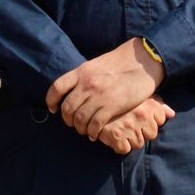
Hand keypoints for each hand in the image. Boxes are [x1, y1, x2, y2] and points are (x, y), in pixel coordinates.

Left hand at [46, 38, 165, 139]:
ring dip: (80, 128)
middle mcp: (87, 84)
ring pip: (80, 119)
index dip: (51, 100)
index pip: (57, 88)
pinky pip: (95, 124)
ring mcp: (99, 96)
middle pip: (67, 108)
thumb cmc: (121, 63)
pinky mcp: (112, 106)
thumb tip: (75, 89)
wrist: (143, 61)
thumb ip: (85, 77)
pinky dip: (93, 132)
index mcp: (82, 72)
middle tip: (73, 124)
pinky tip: (95, 134)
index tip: (54, 109)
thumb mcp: (97, 64)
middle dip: (68, 120)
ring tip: (85, 130)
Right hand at [95, 97, 175, 154]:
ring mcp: (129, 126)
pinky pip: (124, 149)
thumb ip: (157, 104)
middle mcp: (142, 115)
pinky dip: (119, 146)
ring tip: (121, 130)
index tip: (140, 118)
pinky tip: (114, 137)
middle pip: (151, 135)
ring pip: (138, 144)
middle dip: (141, 132)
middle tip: (129, 125)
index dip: (150, 122)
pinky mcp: (116, 136)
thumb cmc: (119, 97)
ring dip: (130, 140)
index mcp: (149, 105)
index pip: (160, 121)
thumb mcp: (139, 95)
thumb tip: (171, 114)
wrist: (94, 98)